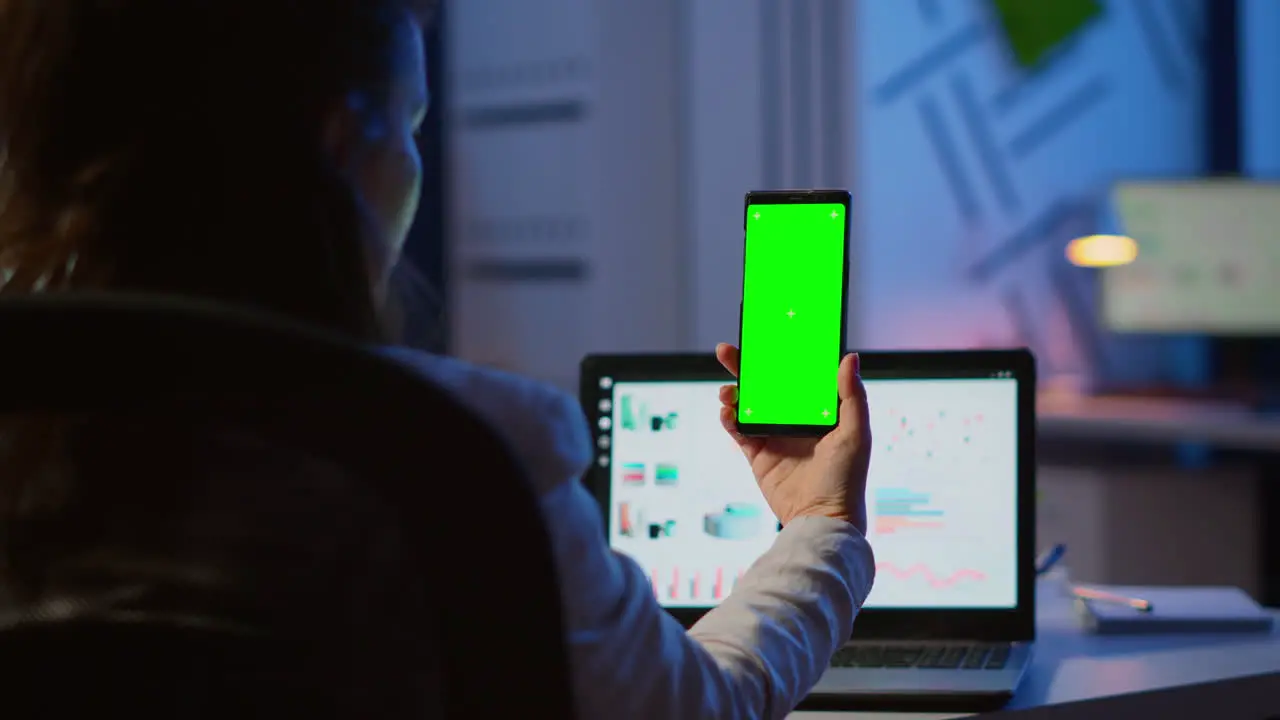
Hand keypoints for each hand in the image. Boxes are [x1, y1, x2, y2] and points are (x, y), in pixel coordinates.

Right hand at [715, 344, 870, 534]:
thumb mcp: (855, 433)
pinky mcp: (759, 456)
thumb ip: (851, 396)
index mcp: (819, 411)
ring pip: (748, 405)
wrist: (821, 519)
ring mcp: (775, 437)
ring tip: (727, 390)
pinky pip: (739, 431)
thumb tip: (850, 357)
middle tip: (728, 351)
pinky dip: (729, 419)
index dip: (782, 357)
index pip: (798, 376)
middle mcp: (795, 420)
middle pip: (766, 386)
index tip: (768, 338)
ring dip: (734, 393)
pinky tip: (727, 412)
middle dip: (746, 367)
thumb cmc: (846, 478)